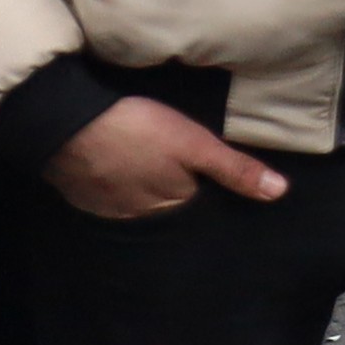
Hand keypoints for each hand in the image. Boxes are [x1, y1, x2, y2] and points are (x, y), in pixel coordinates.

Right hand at [45, 95, 285, 220]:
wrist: (65, 125)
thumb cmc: (137, 131)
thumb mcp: (194, 144)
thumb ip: (233, 169)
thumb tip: (280, 193)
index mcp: (172, 207)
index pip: (202, 210)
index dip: (212, 195)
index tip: (218, 184)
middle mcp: (142, 219)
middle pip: (171, 211)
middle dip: (180, 199)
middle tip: (184, 173)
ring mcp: (110, 211)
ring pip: (141, 206)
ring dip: (149, 194)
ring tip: (155, 172)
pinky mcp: (86, 197)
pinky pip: (113, 199)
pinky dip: (121, 189)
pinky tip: (124, 171)